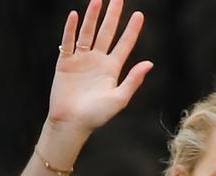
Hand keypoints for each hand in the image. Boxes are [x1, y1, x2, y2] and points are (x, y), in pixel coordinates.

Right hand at [46, 0, 152, 135]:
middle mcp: (97, 61)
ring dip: (92, 17)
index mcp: (112, 69)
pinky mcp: (65, 63)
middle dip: (112, 15)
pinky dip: (71, 29)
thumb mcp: (119, 99)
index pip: (124, 44)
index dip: (131, 29)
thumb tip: (149, 63)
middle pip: (106, 32)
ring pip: (88, 33)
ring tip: (97, 0)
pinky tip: (75, 16)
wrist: (72, 123)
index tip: (139, 14)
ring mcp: (81, 60)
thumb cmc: (97, 115)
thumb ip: (133, 80)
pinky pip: (68, 42)